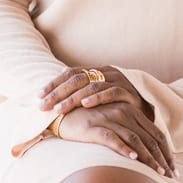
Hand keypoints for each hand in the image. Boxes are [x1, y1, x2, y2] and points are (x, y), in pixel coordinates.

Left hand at [38, 65, 153, 119]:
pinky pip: (110, 93)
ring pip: (90, 86)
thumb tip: (54, 90)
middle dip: (58, 92)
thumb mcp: (97, 96)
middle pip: (77, 78)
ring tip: (59, 109)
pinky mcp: (128, 92)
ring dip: (73, 98)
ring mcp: (117, 80)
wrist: (145, 112)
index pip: (70, 73)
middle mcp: (105, 72)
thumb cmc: (115, 106)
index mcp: (95, 70)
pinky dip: (96, 98)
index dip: (53, 83)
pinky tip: (85, 105)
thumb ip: (79, 93)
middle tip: (43, 106)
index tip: (38, 96)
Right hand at [48, 101, 178, 178]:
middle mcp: (123, 112)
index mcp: (132, 111)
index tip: (175, 170)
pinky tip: (133, 159)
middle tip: (171, 177)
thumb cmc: (91, 122)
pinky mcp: (94, 127)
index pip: (156, 133)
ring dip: (148, 157)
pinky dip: (124, 148)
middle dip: (162, 158)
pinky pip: (112, 138)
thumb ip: (130, 134)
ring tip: (158, 173)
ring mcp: (109, 119)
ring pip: (135, 139)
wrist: (63, 114)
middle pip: (149, 138)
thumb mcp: (114, 125)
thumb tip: (147, 156)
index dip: (167, 152)